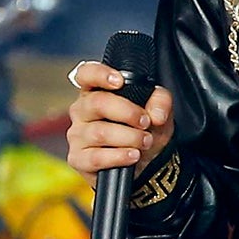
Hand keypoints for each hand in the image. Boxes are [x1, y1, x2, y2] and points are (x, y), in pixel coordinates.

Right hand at [66, 61, 174, 177]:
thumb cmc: (143, 132)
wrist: (144, 164)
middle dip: (127, 112)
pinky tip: (133, 155)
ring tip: (145, 142)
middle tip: (145, 122)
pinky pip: (96, 157)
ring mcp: (77, 135)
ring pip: (99, 132)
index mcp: (96, 92)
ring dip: (129, 138)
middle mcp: (82, 111)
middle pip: (97, 103)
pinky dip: (119, 156)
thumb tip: (156, 115)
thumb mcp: (158, 113)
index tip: (119, 82)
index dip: (99, 74)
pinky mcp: (77, 158)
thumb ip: (161, 102)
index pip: (86, 74)